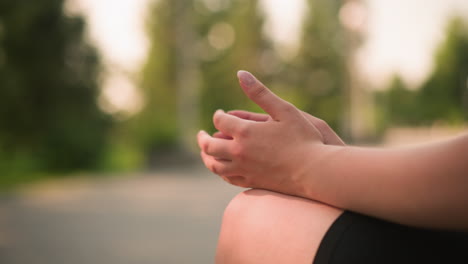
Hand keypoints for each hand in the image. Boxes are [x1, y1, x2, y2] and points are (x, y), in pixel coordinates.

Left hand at [197, 71, 340, 194]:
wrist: (314, 171)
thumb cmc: (303, 138)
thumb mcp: (284, 109)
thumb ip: (260, 93)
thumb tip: (240, 73)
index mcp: (245, 131)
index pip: (220, 121)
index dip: (218, 115)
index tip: (220, 114)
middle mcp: (239, 151)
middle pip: (209, 145)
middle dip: (202, 138)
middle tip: (201, 134)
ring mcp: (243, 169)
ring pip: (214, 164)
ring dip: (206, 157)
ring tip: (205, 152)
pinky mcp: (250, 182)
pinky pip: (227, 177)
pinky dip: (220, 170)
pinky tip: (222, 167)